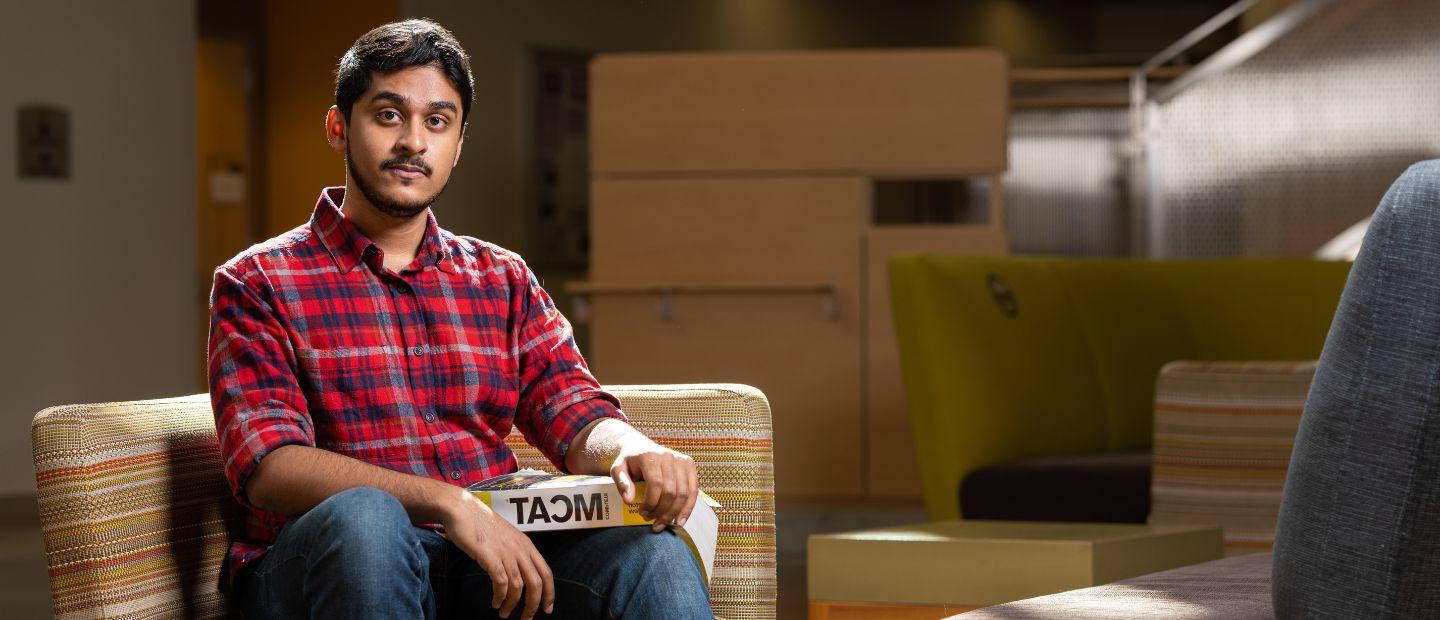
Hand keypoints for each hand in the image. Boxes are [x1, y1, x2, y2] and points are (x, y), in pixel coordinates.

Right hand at [441, 491, 553, 618]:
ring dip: (513, 604)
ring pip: (519, 586)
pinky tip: (495, 602)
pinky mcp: (489, 555)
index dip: (550, 593)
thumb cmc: (481, 524)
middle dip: (533, 605)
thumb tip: (518, 576)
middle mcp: (520, 549)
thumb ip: (514, 553)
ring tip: (504, 613)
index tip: (547, 609)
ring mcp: (505, 551)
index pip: (547, 572)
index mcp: (526, 545)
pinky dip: (500, 596)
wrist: (462, 509)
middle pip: (537, 583)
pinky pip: (501, 582)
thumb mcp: (506, 538)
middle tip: (526, 618)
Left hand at [609, 441, 698, 532]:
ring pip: (683, 493)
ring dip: (673, 513)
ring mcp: (681, 460)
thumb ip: (622, 483)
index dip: (651, 503)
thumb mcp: (617, 469)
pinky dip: (688, 508)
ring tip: (662, 524)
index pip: (656, 484)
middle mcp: (669, 456)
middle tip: (651, 521)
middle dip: (661, 511)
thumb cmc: (628, 461)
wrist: (639, 447)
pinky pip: (693, 490)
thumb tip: (629, 500)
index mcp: (650, 456)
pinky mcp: (690, 465)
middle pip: (671, 491)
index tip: (642, 513)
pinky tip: (680, 521)